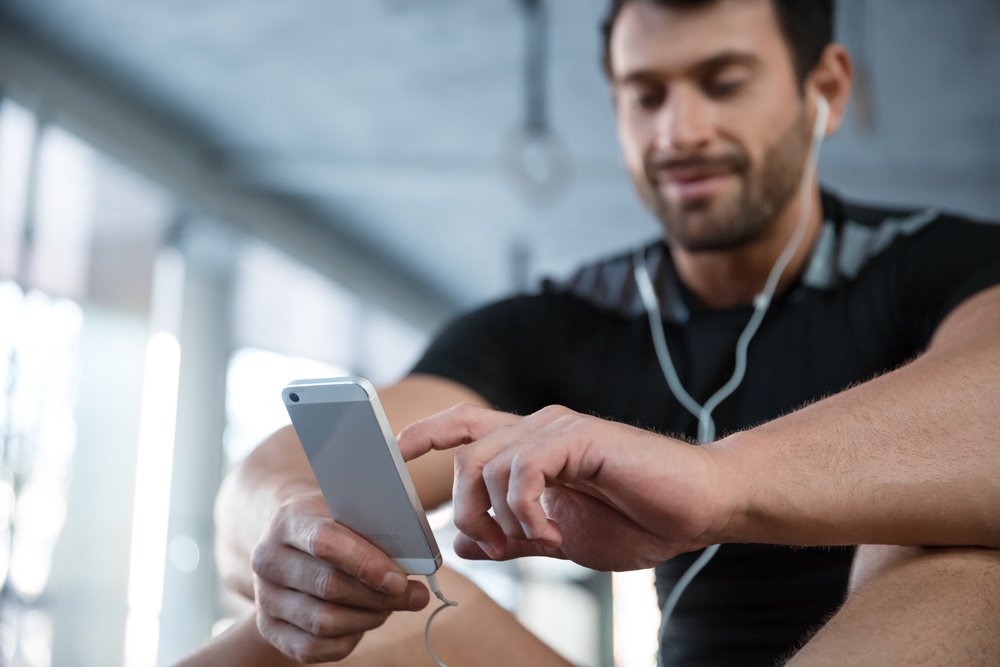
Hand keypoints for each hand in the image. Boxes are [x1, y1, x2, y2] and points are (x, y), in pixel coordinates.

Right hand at [250, 489, 429, 662]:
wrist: (293, 543)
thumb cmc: (333, 526)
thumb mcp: (350, 514)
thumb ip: (376, 530)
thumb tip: (415, 558)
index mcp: (288, 521)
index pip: (325, 543)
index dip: (366, 563)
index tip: (400, 579)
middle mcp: (268, 560)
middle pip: (328, 586)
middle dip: (378, 596)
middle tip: (415, 596)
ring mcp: (265, 598)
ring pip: (323, 622)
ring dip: (368, 618)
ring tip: (391, 606)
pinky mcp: (269, 629)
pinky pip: (313, 648)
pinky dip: (349, 639)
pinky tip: (365, 621)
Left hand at [397, 403, 733, 570]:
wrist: (699, 507)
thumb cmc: (638, 517)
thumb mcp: (560, 537)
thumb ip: (513, 536)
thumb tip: (465, 543)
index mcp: (532, 446)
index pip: (466, 425)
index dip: (428, 433)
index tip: (396, 451)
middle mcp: (539, 428)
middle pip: (465, 455)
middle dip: (468, 509)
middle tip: (500, 544)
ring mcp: (559, 429)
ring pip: (487, 465)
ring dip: (502, 518)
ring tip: (540, 541)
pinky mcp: (579, 437)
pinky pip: (523, 470)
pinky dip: (527, 511)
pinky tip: (553, 532)